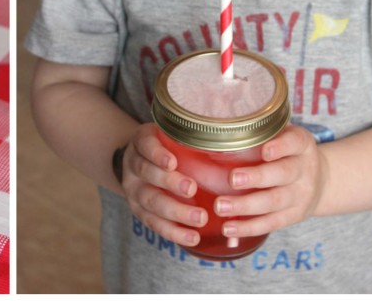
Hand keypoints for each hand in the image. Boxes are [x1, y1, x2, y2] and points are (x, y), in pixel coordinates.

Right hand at [120, 123, 206, 247]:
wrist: (141, 162)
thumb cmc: (167, 147)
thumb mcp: (171, 135)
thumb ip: (192, 137)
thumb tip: (238, 142)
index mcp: (141, 142)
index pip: (146, 145)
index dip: (157, 154)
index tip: (173, 162)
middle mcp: (133, 165)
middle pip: (147, 173)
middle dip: (170, 183)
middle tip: (192, 189)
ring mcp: (133, 190)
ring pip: (150, 201)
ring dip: (175, 211)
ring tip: (200, 218)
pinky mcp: (139, 211)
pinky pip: (154, 223)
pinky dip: (173, 232)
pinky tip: (192, 237)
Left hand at [214, 124, 326, 239]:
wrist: (321, 180)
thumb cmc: (289, 152)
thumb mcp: (285, 134)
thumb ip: (261, 129)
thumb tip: (216, 122)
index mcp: (302, 144)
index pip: (294, 142)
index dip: (280, 146)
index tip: (265, 150)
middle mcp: (304, 170)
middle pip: (283, 174)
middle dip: (257, 177)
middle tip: (232, 178)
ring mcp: (301, 195)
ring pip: (274, 202)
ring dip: (246, 205)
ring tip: (221, 206)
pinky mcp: (294, 216)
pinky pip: (271, 223)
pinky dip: (249, 227)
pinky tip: (229, 227)